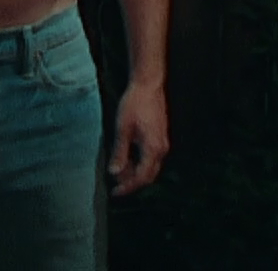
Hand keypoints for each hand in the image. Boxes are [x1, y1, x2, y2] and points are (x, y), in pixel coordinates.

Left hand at [108, 81, 168, 196]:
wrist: (148, 85)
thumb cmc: (135, 104)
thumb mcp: (122, 129)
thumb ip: (120, 153)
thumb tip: (115, 173)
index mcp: (153, 149)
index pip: (141, 177)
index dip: (128, 187)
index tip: (115, 192)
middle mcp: (161, 149)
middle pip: (148, 176)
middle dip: (132, 183)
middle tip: (116, 186)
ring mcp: (162, 144)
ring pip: (150, 167)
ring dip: (135, 173)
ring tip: (119, 172)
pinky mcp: (160, 138)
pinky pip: (151, 158)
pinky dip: (139, 163)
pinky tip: (127, 160)